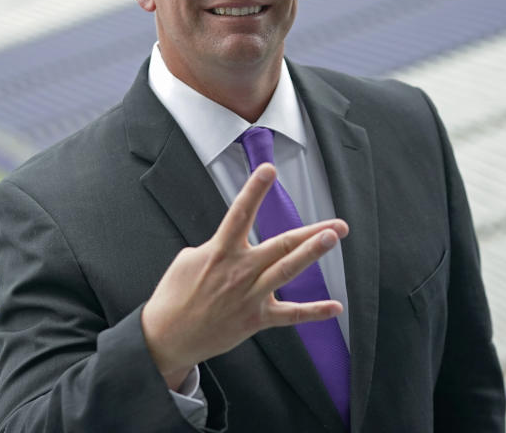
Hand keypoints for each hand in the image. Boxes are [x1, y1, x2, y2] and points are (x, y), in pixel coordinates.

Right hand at [141, 163, 348, 389]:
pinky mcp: (255, 319)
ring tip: (333, 239)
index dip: (254, 190)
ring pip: (287, 271)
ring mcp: (250, 296)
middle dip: (311, 232)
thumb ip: (214, 248)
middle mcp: (239, 271)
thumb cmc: (175, 295)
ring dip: (313, 254)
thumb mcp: (186, 260)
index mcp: (220, 251)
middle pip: (281, 245)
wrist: (168, 336)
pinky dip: (314, 312)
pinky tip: (335, 307)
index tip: (269, 169)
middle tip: (337, 224)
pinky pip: (289, 315)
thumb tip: (229, 244)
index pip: (240, 213)